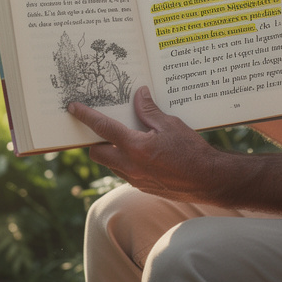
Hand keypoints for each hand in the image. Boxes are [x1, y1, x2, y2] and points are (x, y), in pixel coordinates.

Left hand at [68, 86, 225, 202]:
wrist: (208, 180)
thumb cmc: (192, 151)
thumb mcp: (170, 124)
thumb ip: (149, 110)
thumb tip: (138, 94)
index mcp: (135, 147)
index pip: (103, 128)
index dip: (86, 116)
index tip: (73, 108)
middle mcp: (130, 166)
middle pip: (97, 154)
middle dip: (94, 142)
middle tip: (102, 129)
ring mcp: (135, 180)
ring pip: (111, 165)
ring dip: (111, 153)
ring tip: (126, 140)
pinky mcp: (143, 187)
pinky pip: (125, 173)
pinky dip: (126, 162)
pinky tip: (141, 154)